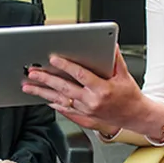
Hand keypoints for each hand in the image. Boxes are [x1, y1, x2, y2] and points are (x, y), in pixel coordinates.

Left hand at [22, 48, 156, 134]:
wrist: (135, 116)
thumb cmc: (129, 95)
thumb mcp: (124, 74)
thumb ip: (115, 58)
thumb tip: (110, 44)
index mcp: (102, 89)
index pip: (80, 75)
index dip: (66, 66)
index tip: (53, 59)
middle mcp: (92, 101)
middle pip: (65, 88)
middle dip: (46, 79)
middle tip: (33, 73)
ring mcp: (86, 111)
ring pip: (60, 100)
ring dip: (43, 93)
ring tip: (28, 87)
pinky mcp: (84, 118)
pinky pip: (65, 110)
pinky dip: (53, 103)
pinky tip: (43, 98)